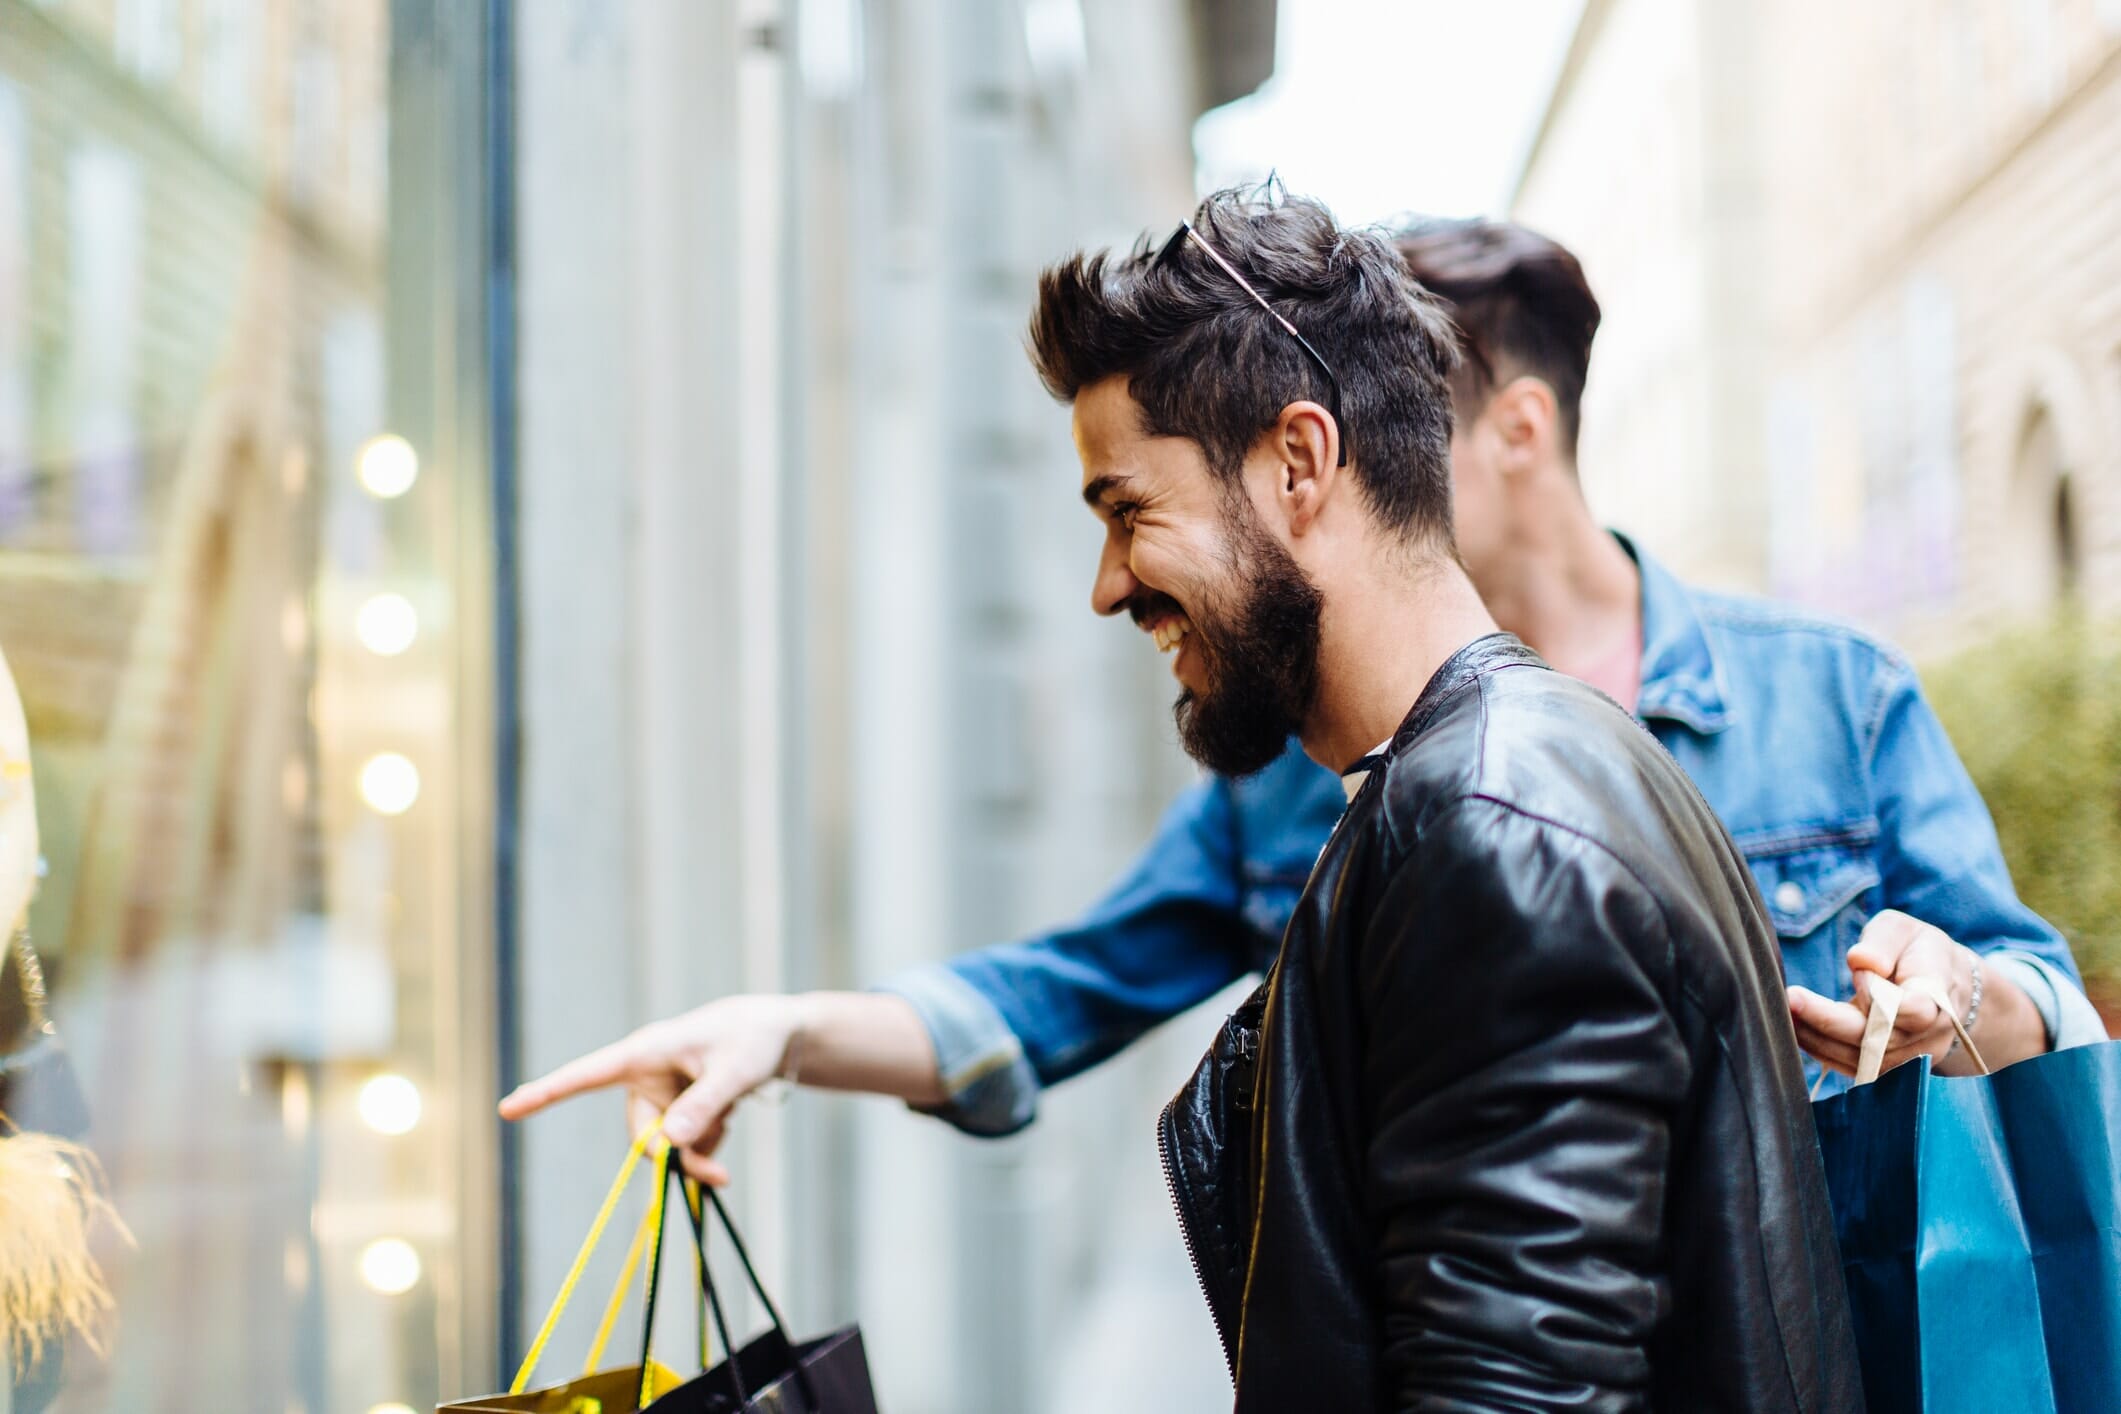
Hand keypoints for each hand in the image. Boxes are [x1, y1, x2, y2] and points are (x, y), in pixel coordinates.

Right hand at [498, 994, 809, 1185]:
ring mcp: (658, 1095)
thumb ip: (705, 1105)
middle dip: (678, 1159)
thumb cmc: (752, 1039)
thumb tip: (669, 1142)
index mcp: (643, 1052)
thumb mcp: (736, 1071)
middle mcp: (642, 1076)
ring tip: (731, 1116)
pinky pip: (681, 1145)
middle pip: (641, 1138)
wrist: (775, 1035)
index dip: (546, 1093)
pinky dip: (706, 1144)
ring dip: (698, 1150)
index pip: (585, 1076)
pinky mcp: (674, 1110)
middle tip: (720, 1179)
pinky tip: (727, 1116)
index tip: (507, 1109)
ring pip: (663, 1147)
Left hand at [1787, 909, 1976, 1078]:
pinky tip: (1797, 1026)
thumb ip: (1882, 941)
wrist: (1946, 987)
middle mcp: (1926, 1036)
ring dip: (1816, 1036)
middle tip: (1791, 997)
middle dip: (1828, 1020)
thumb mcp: (1903, 930)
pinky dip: (1820, 1048)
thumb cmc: (1917, 952)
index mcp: (1937, 997)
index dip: (1880, 995)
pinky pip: (1850, 1067)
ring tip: (1785, 1009)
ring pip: (1858, 1059)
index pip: (1914, 1010)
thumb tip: (1860, 960)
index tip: (1857, 971)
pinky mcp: (1888, 1069)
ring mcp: (1908, 1059)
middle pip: (1875, 1039)